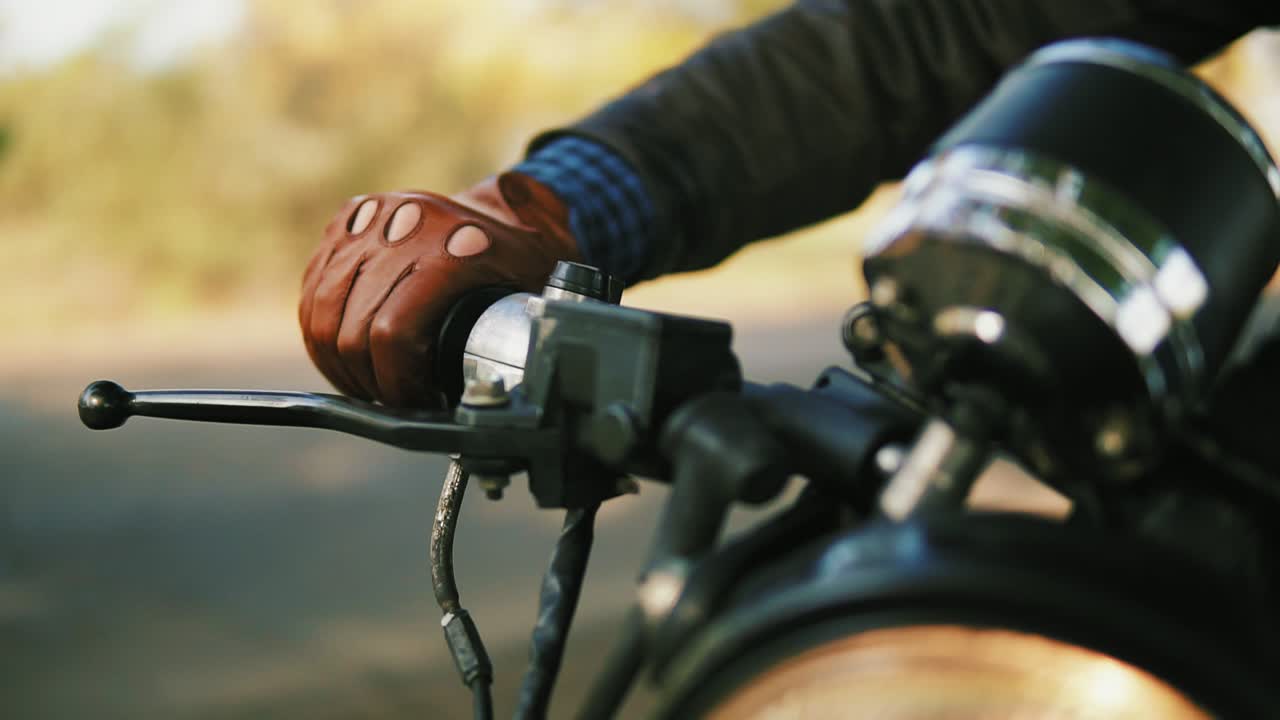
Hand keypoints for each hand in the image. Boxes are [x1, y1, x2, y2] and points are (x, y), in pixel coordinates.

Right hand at [299, 172, 578, 406]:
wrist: (508, 210)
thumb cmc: (526, 264)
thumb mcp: (539, 301)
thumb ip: (523, 344)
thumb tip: (509, 407)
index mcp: (455, 245)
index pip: (393, 333)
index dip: (397, 384)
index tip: (416, 402)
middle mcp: (407, 222)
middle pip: (352, 330)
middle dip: (368, 381)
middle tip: (393, 400)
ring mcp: (372, 217)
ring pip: (321, 313)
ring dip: (337, 362)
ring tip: (368, 385)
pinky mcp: (349, 219)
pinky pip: (313, 290)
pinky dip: (321, 331)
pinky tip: (346, 355)